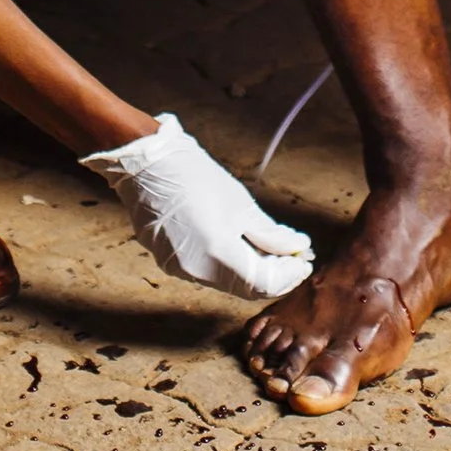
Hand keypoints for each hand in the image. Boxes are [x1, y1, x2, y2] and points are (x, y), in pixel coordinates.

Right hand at [81, 112, 316, 300]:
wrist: (147, 164)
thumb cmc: (195, 176)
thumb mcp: (240, 203)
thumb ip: (271, 234)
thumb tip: (298, 249)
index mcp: (218, 253)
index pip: (263, 284)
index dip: (287, 276)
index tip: (303, 262)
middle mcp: (198, 271)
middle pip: (245, 286)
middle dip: (273, 273)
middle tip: (293, 256)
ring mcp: (180, 269)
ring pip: (227, 280)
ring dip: (251, 268)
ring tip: (270, 248)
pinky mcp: (168, 262)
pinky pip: (207, 271)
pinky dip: (227, 263)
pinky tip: (238, 244)